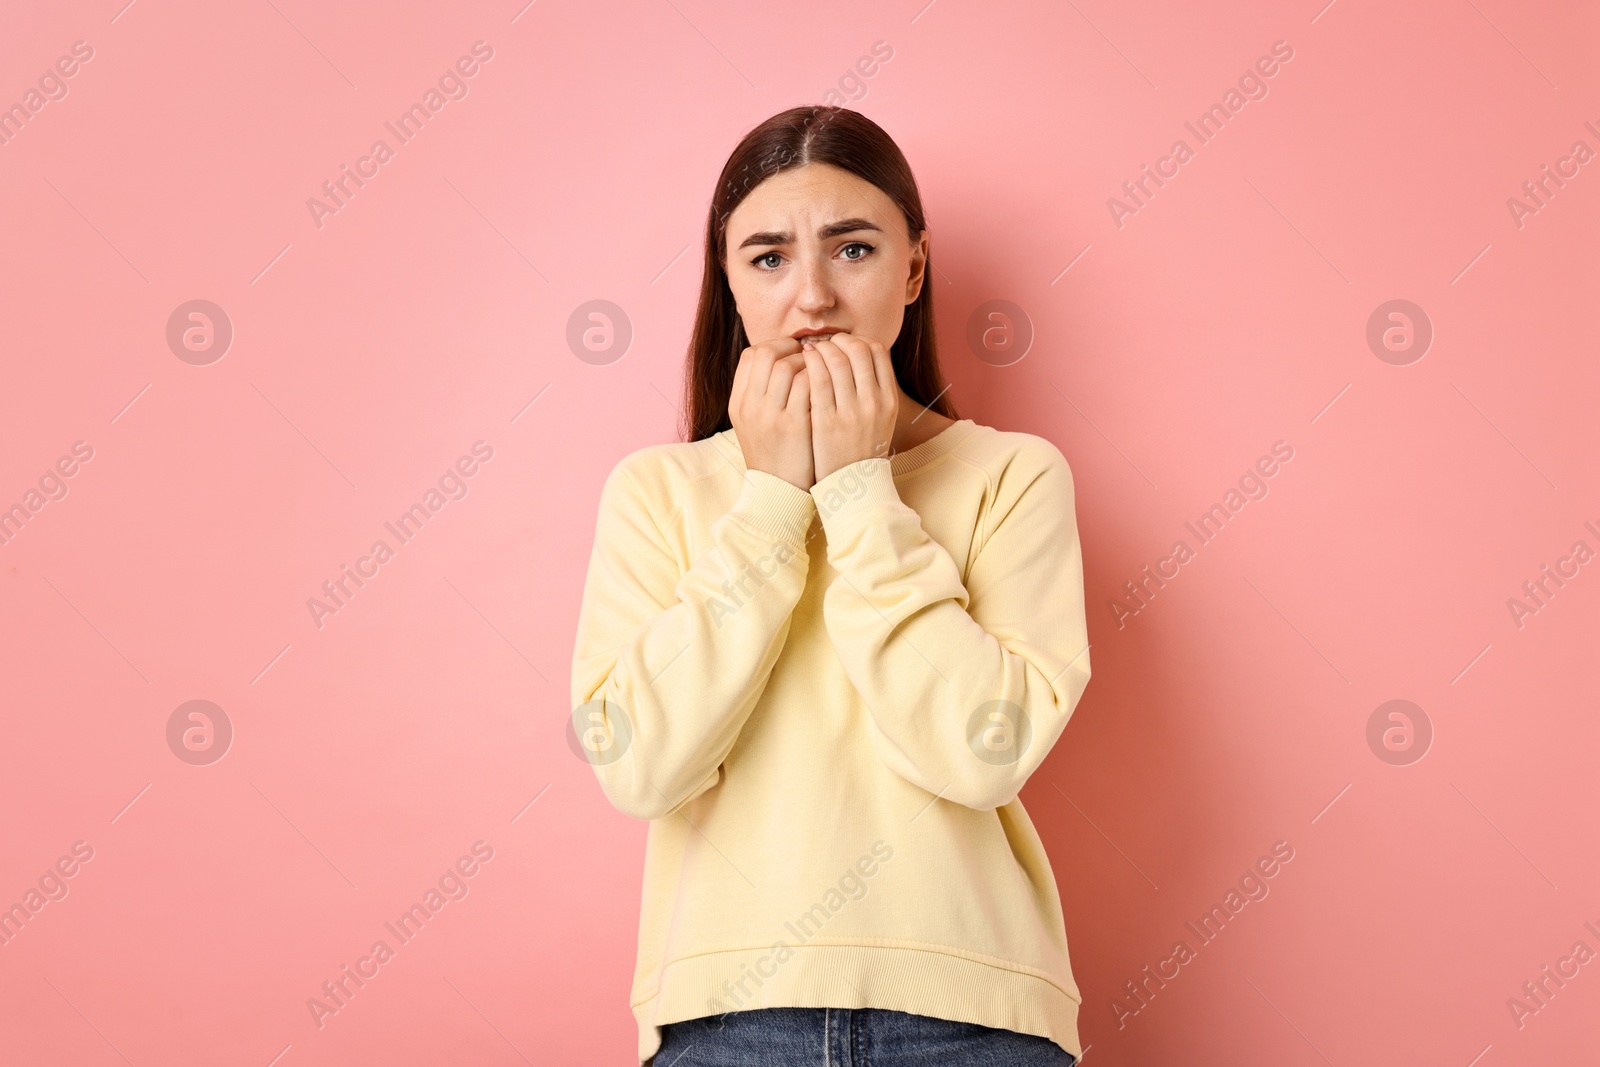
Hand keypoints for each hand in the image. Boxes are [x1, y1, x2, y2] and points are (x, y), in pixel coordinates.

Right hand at [728, 337, 814, 489]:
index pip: (751, 356)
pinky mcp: (792, 425)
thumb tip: (782, 360)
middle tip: (809, 354)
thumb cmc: (775, 454)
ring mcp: (769, 415)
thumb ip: (762, 394)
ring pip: (786, 366)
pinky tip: (828, 384)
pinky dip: (818, 377)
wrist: (779, 491)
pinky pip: (806, 385)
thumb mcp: (756, 424)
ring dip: (807, 361)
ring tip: (819, 369)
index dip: (774, 347)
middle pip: (766, 354)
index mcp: (739, 403)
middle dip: (790, 348)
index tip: (791, 352)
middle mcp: (749, 406)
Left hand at [801, 332, 897, 480]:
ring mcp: (851, 412)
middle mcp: (874, 402)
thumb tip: (856, 353)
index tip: (843, 344)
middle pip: (857, 350)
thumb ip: (873, 388)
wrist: (852, 485)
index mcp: (889, 399)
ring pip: (836, 361)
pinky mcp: (827, 421)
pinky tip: (802, 363)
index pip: (877, 351)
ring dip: (820, 349)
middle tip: (824, 344)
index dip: (857, 340)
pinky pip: (818, 380)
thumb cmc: (861, 447)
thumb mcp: (880, 417)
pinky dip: (809, 364)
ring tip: (810, 351)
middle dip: (837, 340)